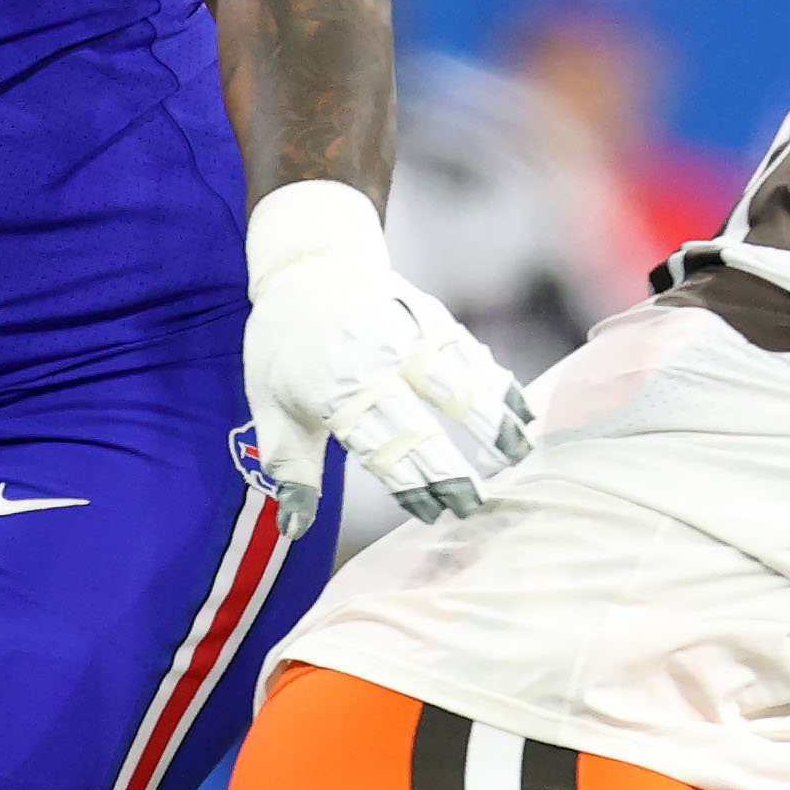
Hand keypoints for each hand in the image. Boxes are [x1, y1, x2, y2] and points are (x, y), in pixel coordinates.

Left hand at [244, 181, 531, 541]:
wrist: (306, 262)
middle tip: (478, 502)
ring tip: (518, 451)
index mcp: (332, 392)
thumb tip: (294, 526)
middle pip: (422, 423)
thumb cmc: (282, 345)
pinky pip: (469, 352)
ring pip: (456, 382)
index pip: (379, 449)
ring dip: (490, 419)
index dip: (411, 485)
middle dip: (451, 467)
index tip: (438, 513)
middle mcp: (374, 364)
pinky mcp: (429, 315)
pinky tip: (520, 407)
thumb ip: (291, 467)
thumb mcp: (268, 406)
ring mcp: (405, 335)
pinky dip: (497, 380)